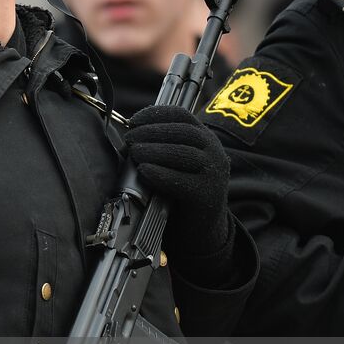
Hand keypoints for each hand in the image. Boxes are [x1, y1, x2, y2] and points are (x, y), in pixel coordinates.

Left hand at [124, 105, 232, 265]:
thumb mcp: (175, 162)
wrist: (201, 229)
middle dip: (152, 132)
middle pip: (182, 132)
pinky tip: (144, 171)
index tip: (133, 121)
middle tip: (130, 138)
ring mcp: (214, 173)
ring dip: (154, 150)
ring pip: (182, 153)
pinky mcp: (207, 195)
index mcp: (205, 138)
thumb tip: (130, 134)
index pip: (181, 115)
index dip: (155, 114)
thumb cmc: (180, 190)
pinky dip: (159, 173)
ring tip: (134, 152)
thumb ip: (161, 146)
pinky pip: (180, 180)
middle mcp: (214, 152)